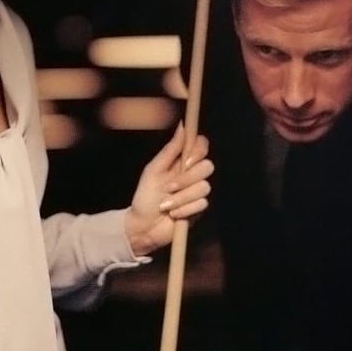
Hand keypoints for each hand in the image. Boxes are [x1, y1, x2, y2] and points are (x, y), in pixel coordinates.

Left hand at [124, 124, 212, 255]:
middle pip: (208, 166)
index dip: (198, 151)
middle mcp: (193, 174)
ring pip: (204, 187)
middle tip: (169, 187)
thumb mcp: (154, 170)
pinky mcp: (200, 208)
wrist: (143, 225)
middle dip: (187, 179)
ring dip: (181, 197)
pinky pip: (202, 204)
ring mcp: (197, 191)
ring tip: (166, 204)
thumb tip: (182, 125)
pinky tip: (173, 214)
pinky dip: (184, 209)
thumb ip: (170, 150)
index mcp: (181, 161)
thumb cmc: (145, 196)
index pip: (201, 146)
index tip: (186, 161)